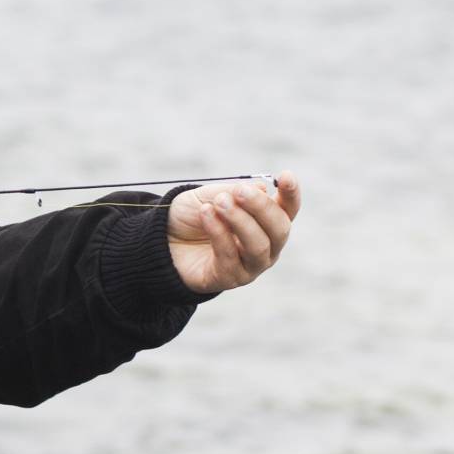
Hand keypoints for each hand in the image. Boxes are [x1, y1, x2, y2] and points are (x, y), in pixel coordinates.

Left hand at [167, 170, 300, 293]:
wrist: (162, 239)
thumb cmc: (191, 217)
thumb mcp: (207, 196)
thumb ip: (231, 192)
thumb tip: (260, 188)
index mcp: (265, 222)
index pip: (287, 209)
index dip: (291, 194)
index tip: (286, 176)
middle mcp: (266, 246)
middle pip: (279, 229)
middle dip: (261, 207)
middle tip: (239, 191)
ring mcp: (250, 265)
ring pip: (258, 245)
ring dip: (240, 221)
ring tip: (220, 203)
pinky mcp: (229, 278)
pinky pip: (230, 256)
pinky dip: (219, 232)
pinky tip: (206, 214)